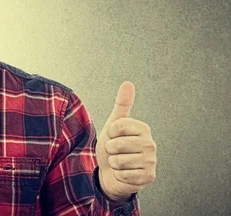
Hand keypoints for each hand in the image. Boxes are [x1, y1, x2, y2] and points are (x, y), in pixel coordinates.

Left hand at [96, 81, 156, 201]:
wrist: (112, 172)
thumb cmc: (114, 146)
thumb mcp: (114, 124)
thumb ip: (122, 104)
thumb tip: (128, 83)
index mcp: (143, 129)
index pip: (117, 126)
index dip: (109, 132)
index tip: (114, 136)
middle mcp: (151, 144)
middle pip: (116, 144)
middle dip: (110, 150)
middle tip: (116, 152)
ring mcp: (151, 162)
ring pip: (119, 161)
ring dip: (114, 163)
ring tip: (120, 163)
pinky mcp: (148, 178)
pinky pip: (123, 175)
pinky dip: (119, 175)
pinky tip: (124, 174)